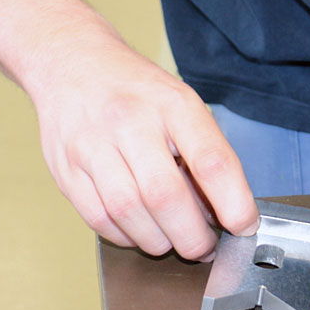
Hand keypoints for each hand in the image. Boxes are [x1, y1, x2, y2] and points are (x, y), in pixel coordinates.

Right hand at [27, 38, 258, 258]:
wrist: (72, 62)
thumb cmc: (137, 90)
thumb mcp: (181, 103)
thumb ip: (202, 152)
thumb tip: (222, 211)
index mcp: (172, 104)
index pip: (211, 159)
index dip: (233, 201)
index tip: (244, 225)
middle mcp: (130, 122)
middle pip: (165, 196)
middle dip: (192, 236)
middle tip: (204, 247)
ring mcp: (92, 146)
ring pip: (129, 213)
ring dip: (159, 241)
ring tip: (173, 240)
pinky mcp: (65, 170)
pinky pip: (99, 219)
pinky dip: (126, 236)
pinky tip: (140, 230)